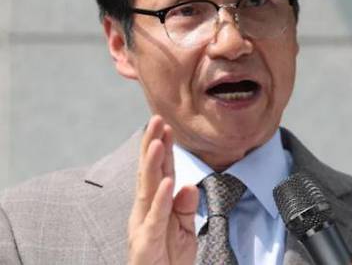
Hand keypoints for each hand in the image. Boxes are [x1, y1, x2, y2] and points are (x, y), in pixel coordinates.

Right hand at [128, 115, 198, 264]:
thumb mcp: (183, 230)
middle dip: (152, 145)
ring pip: (148, 189)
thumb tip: (189, 184)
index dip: (163, 148)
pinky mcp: (146, 241)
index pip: (160, 171)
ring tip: (158, 140)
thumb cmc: (168, 260)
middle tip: (156, 119)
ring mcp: (143, 225)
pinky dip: (161, 198)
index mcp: (154, 205)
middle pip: (149, 173)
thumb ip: (185, 207)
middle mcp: (145, 210)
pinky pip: (156, 217)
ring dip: (153, 164)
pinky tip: (168, 181)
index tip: (166, 125)